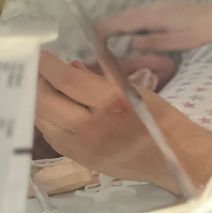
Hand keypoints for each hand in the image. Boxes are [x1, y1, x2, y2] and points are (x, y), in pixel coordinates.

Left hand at [35, 52, 211, 191]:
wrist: (175, 158)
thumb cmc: (162, 121)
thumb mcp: (138, 91)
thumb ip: (103, 79)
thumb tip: (71, 67)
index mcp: (112, 102)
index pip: (66, 79)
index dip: (47, 64)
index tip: (38, 53)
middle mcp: (92, 125)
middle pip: (46, 100)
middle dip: (37, 82)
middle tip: (36, 70)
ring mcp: (83, 146)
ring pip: (43, 120)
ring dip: (38, 101)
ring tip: (41, 89)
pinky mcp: (80, 159)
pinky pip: (52, 137)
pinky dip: (48, 120)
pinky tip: (53, 111)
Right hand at [97, 1, 211, 52]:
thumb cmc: (209, 31)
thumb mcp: (182, 41)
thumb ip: (155, 42)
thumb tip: (131, 44)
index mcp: (154, 14)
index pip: (117, 22)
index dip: (100, 34)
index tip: (90, 50)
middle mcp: (153, 8)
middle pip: (119, 18)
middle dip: (102, 32)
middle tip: (91, 52)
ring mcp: (159, 8)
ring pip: (128, 17)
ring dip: (113, 30)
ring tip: (102, 48)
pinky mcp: (166, 12)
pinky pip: (139, 19)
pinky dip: (126, 28)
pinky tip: (125, 39)